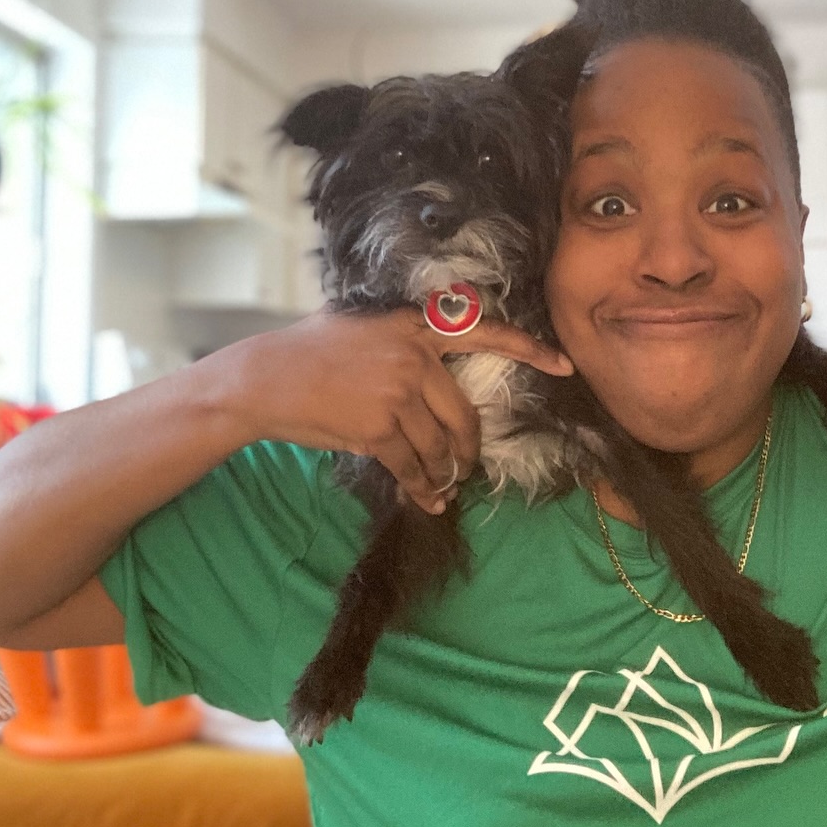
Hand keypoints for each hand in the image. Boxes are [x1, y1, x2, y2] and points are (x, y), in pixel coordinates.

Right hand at [213, 310, 572, 513]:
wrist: (262, 380)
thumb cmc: (307, 354)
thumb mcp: (361, 328)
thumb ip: (404, 341)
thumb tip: (436, 370)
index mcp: (414, 325)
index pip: (484, 331)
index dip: (528, 348)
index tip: (563, 364)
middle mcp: (413, 355)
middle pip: (464, 415)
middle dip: (467, 450)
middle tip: (464, 468)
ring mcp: (397, 391)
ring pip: (439, 446)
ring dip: (442, 474)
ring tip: (439, 488)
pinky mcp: (379, 426)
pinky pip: (413, 466)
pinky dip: (421, 489)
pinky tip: (423, 500)